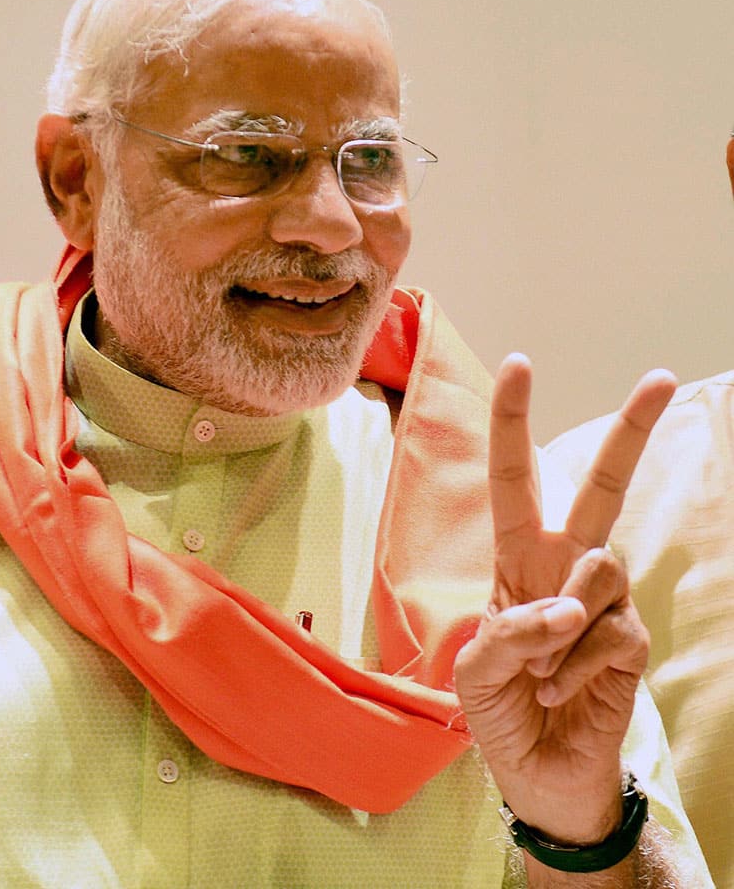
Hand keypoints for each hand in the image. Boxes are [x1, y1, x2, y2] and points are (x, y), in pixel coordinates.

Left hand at [454, 354, 675, 845]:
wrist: (537, 774)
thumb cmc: (498, 711)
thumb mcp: (475, 669)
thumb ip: (510, 630)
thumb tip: (566, 606)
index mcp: (518, 559)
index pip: (516, 480)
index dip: (514, 423)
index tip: (523, 364)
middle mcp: (565, 567)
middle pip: (602, 488)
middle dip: (631, 433)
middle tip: (662, 376)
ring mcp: (603, 602)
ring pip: (599, 567)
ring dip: (559, 628)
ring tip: (541, 673)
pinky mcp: (632, 640)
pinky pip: (610, 630)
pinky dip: (576, 666)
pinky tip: (563, 692)